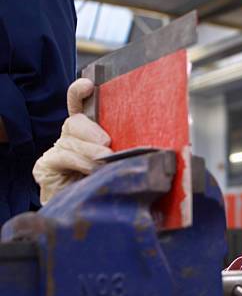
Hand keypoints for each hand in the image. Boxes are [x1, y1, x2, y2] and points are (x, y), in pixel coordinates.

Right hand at [33, 79, 111, 203]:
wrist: (87, 211)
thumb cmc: (106, 183)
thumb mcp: (119, 160)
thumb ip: (122, 145)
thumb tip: (142, 136)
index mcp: (87, 131)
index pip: (78, 104)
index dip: (79, 92)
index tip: (89, 85)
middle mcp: (70, 136)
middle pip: (75, 121)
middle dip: (92, 130)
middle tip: (107, 144)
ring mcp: (56, 150)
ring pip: (70, 141)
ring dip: (90, 152)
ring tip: (103, 161)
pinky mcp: (45, 166)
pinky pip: (62, 157)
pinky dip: (79, 162)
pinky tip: (90, 169)